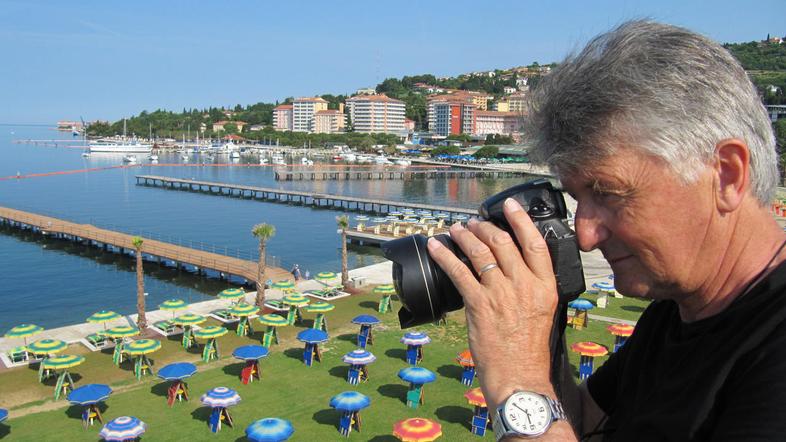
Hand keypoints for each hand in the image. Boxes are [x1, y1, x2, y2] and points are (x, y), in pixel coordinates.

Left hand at [427, 198, 558, 404]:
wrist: (519, 376)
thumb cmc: (529, 349)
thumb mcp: (543, 311)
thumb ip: (532, 287)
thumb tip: (514, 267)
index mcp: (545, 286)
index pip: (535, 243)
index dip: (520, 220)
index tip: (509, 205)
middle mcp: (524, 285)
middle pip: (503, 242)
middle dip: (484, 227)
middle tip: (474, 223)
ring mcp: (501, 294)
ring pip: (480, 252)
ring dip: (464, 236)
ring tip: (456, 229)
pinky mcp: (478, 304)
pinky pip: (458, 271)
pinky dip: (444, 255)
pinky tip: (436, 247)